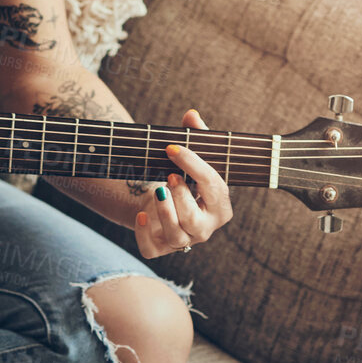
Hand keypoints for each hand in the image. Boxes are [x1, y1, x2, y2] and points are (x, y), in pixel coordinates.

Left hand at [132, 107, 232, 259]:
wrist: (164, 202)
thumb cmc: (185, 179)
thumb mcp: (192, 158)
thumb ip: (195, 136)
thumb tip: (191, 114)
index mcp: (220, 206)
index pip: (213, 186)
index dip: (193, 165)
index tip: (172, 148)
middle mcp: (205, 228)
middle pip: (195, 220)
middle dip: (182, 197)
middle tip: (169, 177)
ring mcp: (183, 242)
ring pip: (176, 236)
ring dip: (165, 212)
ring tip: (158, 191)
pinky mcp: (161, 248)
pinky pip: (152, 248)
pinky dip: (144, 232)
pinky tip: (141, 213)